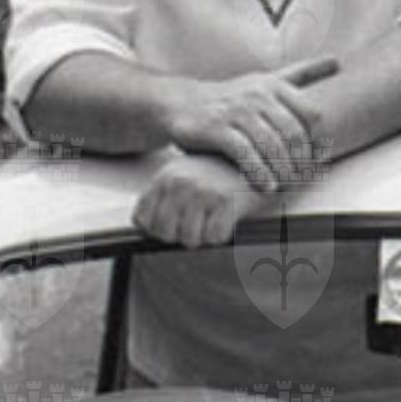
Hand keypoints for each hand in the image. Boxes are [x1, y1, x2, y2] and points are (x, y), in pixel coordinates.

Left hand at [133, 152, 267, 248]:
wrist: (258, 162)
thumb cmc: (219, 174)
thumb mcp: (182, 177)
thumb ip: (160, 198)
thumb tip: (142, 226)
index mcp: (165, 177)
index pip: (142, 220)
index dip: (157, 229)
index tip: (175, 224)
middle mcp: (180, 183)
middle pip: (165, 234)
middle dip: (181, 235)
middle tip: (199, 223)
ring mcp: (202, 191)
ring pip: (189, 239)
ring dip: (203, 236)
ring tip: (214, 218)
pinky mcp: (225, 201)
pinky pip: (214, 237)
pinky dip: (222, 234)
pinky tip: (228, 218)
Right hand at [162, 56, 337, 192]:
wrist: (180, 103)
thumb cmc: (232, 97)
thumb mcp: (267, 80)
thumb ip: (302, 73)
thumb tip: (338, 60)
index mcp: (275, 85)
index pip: (312, 115)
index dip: (318, 141)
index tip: (315, 160)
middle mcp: (257, 94)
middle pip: (294, 134)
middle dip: (301, 162)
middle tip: (301, 180)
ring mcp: (236, 110)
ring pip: (271, 146)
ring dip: (282, 172)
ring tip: (285, 187)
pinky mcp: (216, 128)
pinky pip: (245, 154)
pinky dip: (259, 173)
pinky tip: (265, 186)